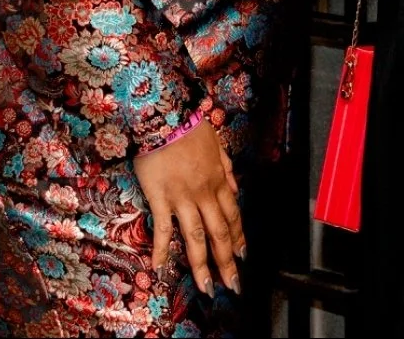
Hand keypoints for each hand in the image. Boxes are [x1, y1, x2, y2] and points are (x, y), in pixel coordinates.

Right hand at [134, 121, 244, 296]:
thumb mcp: (216, 145)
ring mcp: (183, 198)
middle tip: (233, 284)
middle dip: (228, 261)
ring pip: (196, 237)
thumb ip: (226, 169)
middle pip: (219, 233)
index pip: (233, 216)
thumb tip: (234, 189)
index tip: (242, 255)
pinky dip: (161, 249)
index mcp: (218, 181)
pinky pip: (163, 228)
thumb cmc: (189, 127)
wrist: (165, 115)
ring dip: (203, 265)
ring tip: (207, 287)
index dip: (239, 238)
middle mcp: (204, 194)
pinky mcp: (161, 198)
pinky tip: (160, 267)